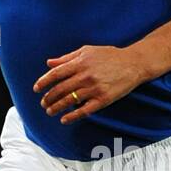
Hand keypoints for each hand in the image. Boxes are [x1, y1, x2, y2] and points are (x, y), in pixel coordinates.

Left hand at [33, 44, 147, 123]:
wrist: (133, 64)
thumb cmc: (110, 56)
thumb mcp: (87, 51)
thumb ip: (67, 58)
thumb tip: (49, 63)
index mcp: (80, 63)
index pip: (56, 74)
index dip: (44, 82)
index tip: (36, 89)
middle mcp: (86, 76)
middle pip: (60, 89)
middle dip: (48, 98)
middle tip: (43, 103)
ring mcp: (94, 89)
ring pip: (69, 101)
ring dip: (57, 107)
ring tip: (50, 111)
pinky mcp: (103, 99)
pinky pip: (84, 110)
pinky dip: (72, 116)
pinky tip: (64, 120)